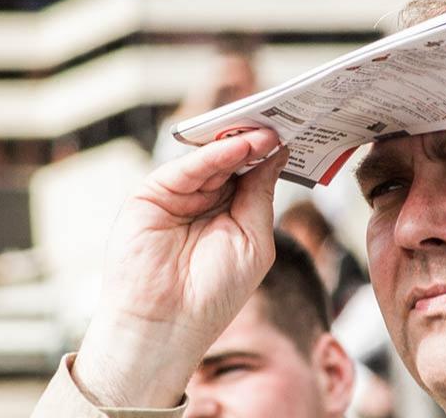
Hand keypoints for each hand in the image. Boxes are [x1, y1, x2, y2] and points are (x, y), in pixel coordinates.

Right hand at [73, 128, 285, 407]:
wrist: (169, 323)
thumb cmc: (213, 294)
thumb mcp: (254, 239)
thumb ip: (261, 194)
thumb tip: (276, 153)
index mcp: (229, 213)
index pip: (250, 173)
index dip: (269, 154)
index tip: (294, 133)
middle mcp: (202, 200)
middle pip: (230, 161)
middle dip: (256, 143)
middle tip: (283, 121)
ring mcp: (176, 196)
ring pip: (209, 160)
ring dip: (238, 145)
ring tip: (266, 133)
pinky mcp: (151, 195)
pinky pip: (185, 169)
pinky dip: (211, 156)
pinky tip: (237, 148)